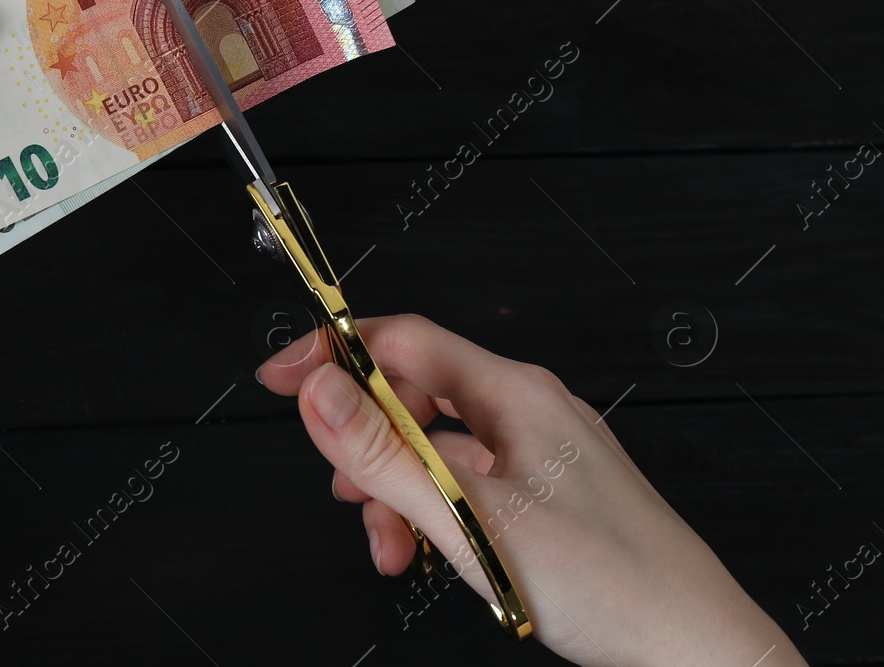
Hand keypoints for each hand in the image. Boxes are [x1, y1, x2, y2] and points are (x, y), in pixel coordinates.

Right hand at [257, 315, 803, 666]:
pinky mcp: (549, 493)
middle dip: (368, 446)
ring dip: (399, 491)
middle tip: (344, 491)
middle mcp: (529, 410)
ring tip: (391, 549)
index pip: (404, 339)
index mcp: (515, 394)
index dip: (335, 352)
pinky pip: (470, 481)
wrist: (695, 648)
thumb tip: (320, 393)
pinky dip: (436, 512)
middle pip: (417, 395)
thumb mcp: (472, 519)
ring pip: (439, 447)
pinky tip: (431, 554)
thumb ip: (387, 455)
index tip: (280, 378)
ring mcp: (541, 452)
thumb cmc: (608, 583)